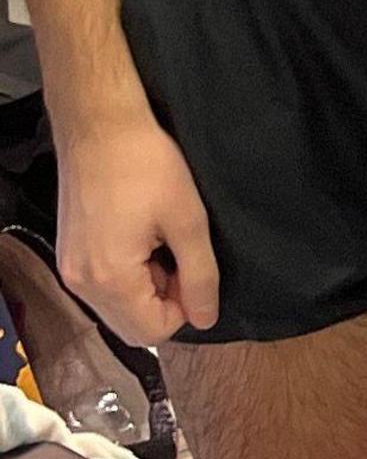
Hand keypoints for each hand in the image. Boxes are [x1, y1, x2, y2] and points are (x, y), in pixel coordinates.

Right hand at [54, 115, 219, 347]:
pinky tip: (144, 239)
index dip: (185, 308)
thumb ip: (199, 275)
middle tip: (183, 258)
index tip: (196, 270)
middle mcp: (81, 284)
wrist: (101, 127)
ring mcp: (70, 269)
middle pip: (132, 326)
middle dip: (165, 303)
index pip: (152, 331)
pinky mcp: (70, 254)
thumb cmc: (148, 166)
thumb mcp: (188, 220)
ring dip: (148, 290)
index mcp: (109, 280)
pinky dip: (128, 277)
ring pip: (117, 308)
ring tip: (164, 244)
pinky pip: (103, 287)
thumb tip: (205, 319)